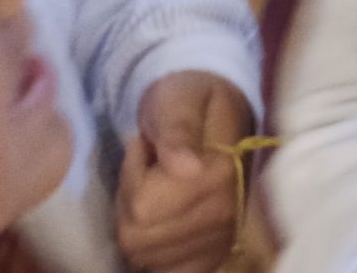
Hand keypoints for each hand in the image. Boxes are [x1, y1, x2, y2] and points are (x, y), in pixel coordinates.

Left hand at [116, 70, 252, 272]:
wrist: (220, 112)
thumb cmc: (191, 100)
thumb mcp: (178, 100)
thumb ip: (178, 130)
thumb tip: (187, 168)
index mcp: (220, 176)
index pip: (141, 207)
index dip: (132, 177)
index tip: (147, 149)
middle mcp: (226, 216)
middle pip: (137, 238)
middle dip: (130, 204)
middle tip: (148, 170)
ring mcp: (221, 241)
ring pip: (143, 257)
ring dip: (139, 226)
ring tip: (156, 190)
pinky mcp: (214, 256)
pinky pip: (167, 272)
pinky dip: (154, 253)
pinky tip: (163, 221)